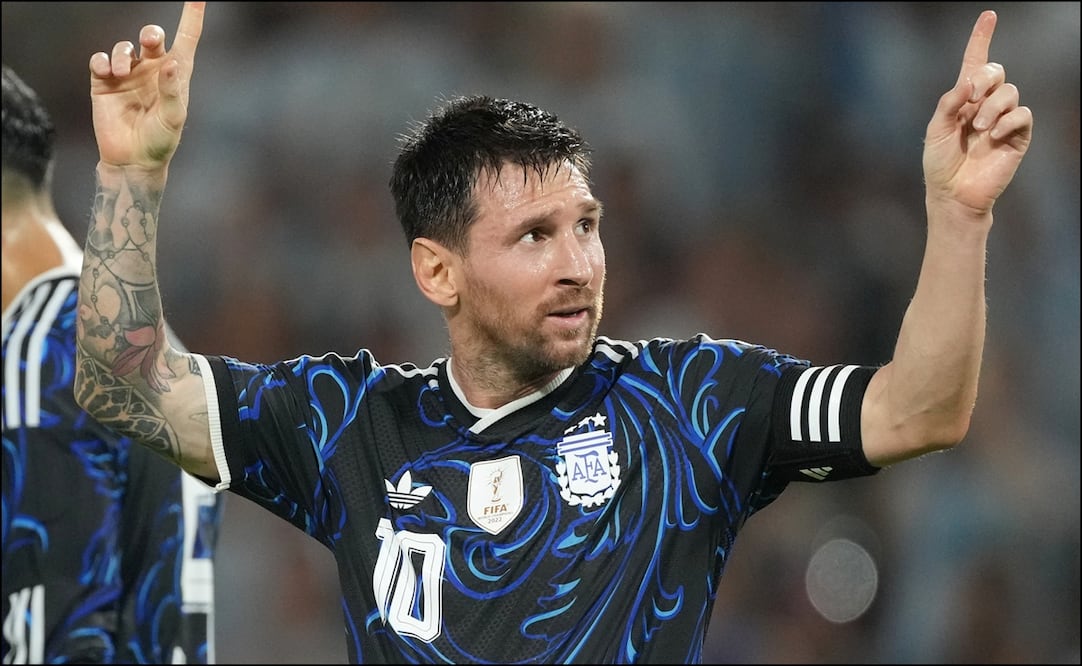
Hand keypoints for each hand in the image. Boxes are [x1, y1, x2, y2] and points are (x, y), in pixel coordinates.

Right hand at [88, 2, 204, 169]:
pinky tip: (106, 73)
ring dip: (122, 55)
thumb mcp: (173, 118)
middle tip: (148, 42)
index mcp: (176, 75)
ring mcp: (128, 75)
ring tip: (121, 74)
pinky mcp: (105, 83)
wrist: (132, 160)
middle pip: (151, 37)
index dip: (192, 16)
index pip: (186, 38)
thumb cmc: (160, 141)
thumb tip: (172, 63)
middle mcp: (153, 70)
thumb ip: (173, 91)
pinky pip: (100, 60)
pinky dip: (102, 61)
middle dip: (150, 33)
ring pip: (124, 48)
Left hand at [922, 10, 1032, 217]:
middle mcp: (985, 105)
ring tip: (978, 128)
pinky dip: (1007, 122)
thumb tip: (969, 81)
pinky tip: (992, 135)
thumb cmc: (939, 163)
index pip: (975, 62)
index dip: (982, 38)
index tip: (988, 16)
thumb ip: (949, 101)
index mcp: (963, 99)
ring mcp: (1003, 120)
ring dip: (992, 107)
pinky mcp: (1017, 136)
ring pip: (1010, 92)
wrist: (952, 193)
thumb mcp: (935, 128)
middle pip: (996, 71)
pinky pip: (1022, 116)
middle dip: (985, 79)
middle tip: (971, 98)